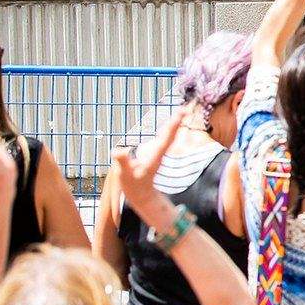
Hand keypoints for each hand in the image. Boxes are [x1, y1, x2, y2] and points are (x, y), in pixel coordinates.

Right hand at [109, 110, 186, 224]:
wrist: (142, 196)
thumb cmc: (134, 186)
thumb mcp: (125, 174)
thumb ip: (122, 162)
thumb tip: (119, 150)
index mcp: (155, 156)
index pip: (166, 138)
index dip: (172, 126)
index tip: (180, 114)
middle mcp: (159, 152)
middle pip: (170, 134)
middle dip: (176, 121)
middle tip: (185, 108)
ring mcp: (158, 153)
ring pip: (168, 136)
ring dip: (174, 124)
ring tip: (181, 112)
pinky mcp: (155, 154)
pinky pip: (164, 138)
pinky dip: (168, 129)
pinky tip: (170, 125)